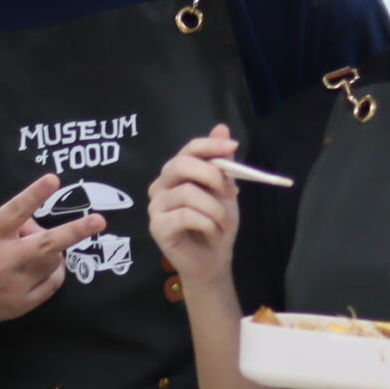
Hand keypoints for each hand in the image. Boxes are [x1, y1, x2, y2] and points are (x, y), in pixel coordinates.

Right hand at [0, 173, 104, 327]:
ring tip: (32, 247)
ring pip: (52, 262)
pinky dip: (53, 271)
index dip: (35, 195)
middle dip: (74, 231)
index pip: (15, 211)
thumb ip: (6, 218)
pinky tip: (43, 265)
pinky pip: (51, 284)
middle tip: (99, 220)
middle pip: (45, 245)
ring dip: (52, 249)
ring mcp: (12, 286)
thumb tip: (36, 225)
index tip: (54, 178)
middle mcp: (2, 261)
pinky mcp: (18, 305)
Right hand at [146, 127, 241, 283]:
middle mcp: (162, 186)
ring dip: (214, 208)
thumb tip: (222, 128)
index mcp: (177, 174)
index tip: (233, 146)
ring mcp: (156, 206)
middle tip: (230, 191)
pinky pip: (185, 216)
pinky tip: (213, 231)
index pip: (189, 149)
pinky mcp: (157, 227)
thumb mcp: (225, 191)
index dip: (210, 145)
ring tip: (223, 222)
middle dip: (211, 175)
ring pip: (187, 193)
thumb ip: (222, 163)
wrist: (213, 260)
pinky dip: (207, 223)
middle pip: (180, 165)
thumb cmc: (216, 224)